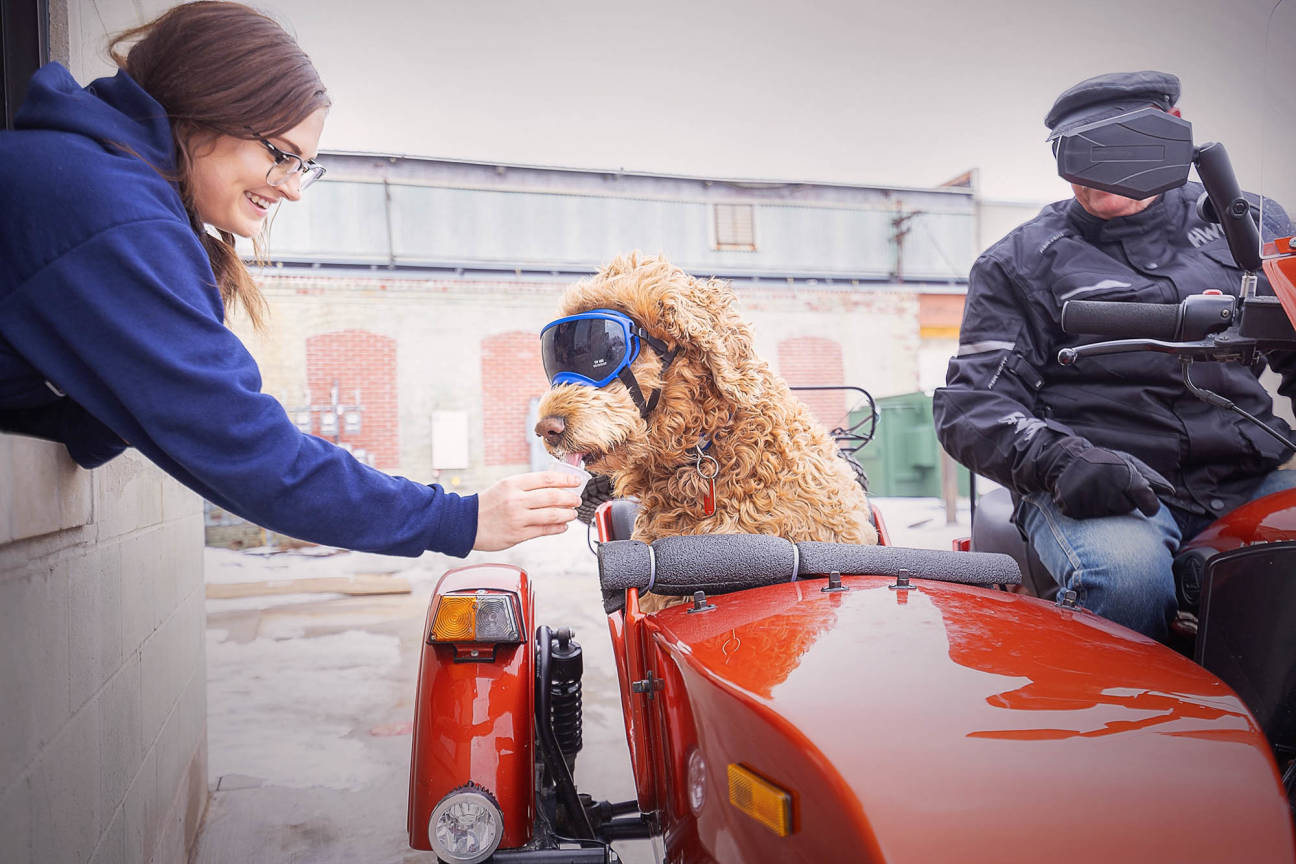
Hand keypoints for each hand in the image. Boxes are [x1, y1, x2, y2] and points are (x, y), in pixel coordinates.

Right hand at [472, 471, 583, 550]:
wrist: (465, 523)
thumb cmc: (487, 504)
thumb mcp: (504, 487)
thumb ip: (526, 486)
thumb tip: (553, 486)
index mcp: (513, 484)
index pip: (546, 479)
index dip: (565, 480)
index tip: (576, 481)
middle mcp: (516, 500)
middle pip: (552, 496)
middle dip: (570, 498)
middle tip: (577, 499)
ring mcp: (518, 518)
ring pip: (551, 515)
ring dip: (567, 514)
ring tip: (572, 513)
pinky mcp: (518, 534)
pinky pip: (544, 530)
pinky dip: (557, 528)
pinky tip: (562, 526)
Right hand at [1050, 446, 1174, 518]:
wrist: (1066, 461)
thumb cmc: (1104, 462)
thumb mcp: (1129, 462)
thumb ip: (1151, 477)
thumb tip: (1172, 492)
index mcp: (1125, 475)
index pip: (1149, 503)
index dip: (1149, 505)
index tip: (1146, 503)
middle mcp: (1107, 487)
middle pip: (1127, 509)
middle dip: (1122, 501)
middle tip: (1109, 487)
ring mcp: (1089, 499)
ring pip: (1108, 515)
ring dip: (1105, 506)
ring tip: (1096, 491)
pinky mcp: (1072, 508)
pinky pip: (1089, 517)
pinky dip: (1088, 511)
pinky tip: (1085, 497)